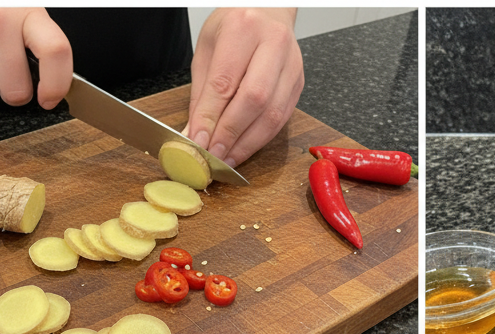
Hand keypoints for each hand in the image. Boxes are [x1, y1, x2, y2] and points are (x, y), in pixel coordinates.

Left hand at [185, 8, 303, 166]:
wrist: (268, 12)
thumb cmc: (236, 26)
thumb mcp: (208, 48)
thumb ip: (202, 93)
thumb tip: (196, 133)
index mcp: (243, 28)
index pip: (225, 82)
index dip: (211, 117)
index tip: (199, 141)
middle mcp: (273, 44)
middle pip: (253, 100)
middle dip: (231, 133)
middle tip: (214, 155)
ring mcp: (291, 66)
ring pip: (271, 115)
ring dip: (247, 143)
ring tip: (228, 159)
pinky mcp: (298, 85)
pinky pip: (281, 120)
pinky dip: (260, 139)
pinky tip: (244, 148)